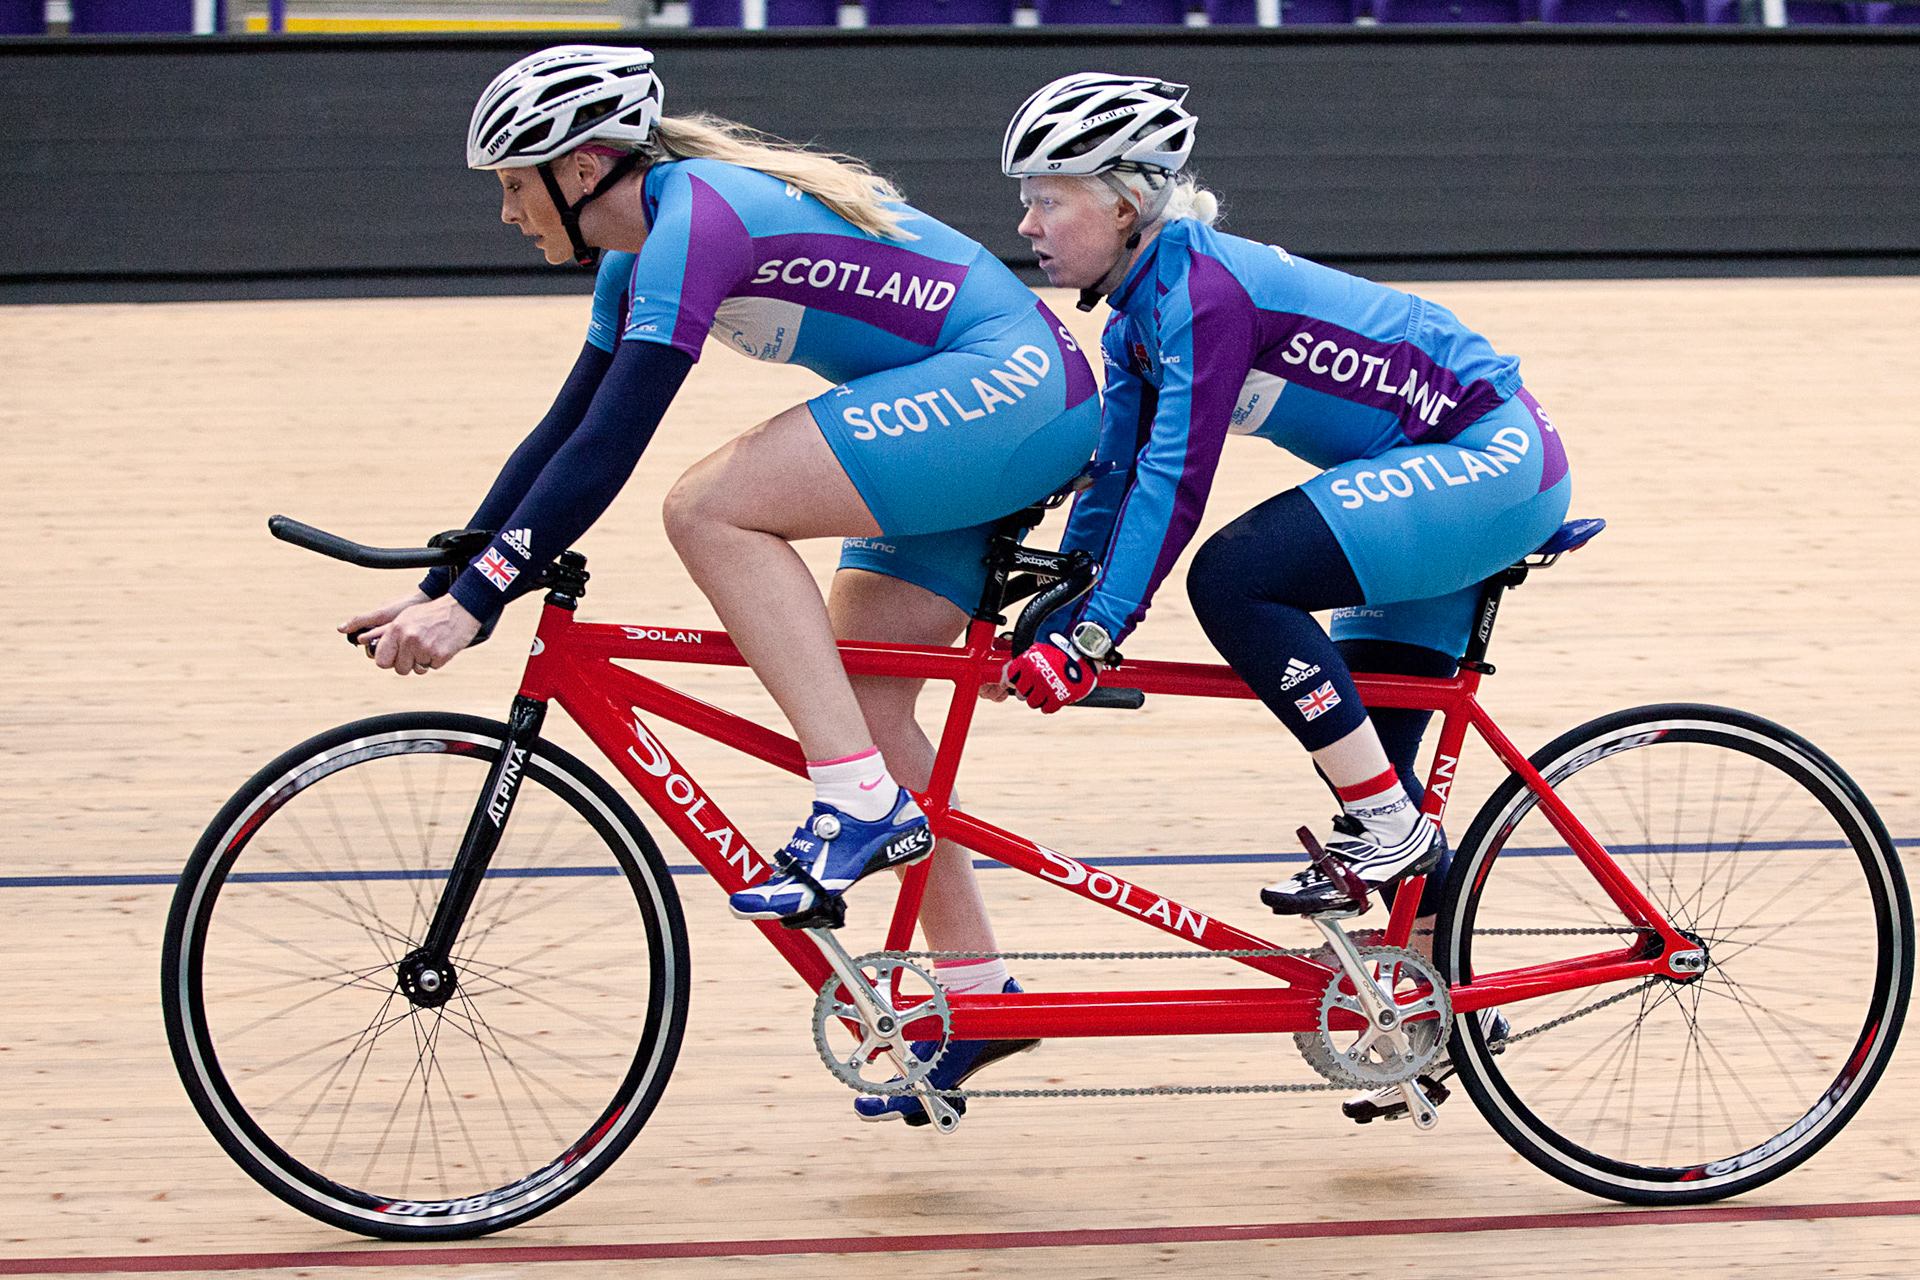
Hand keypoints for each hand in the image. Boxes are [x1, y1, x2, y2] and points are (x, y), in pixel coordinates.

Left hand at [348, 595, 483, 675]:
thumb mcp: (405, 617)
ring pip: (417, 670)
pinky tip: (441, 645)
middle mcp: (408, 639)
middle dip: (408, 663)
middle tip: (417, 650)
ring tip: (430, 644)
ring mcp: (425, 648)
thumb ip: (387, 633)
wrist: (461, 609)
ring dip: (423, 662)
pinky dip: (437, 660)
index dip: (389, 661)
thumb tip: (365, 642)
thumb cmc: (431, 613)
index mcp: (396, 629)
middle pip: (400, 669)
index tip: (395, 658)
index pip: (381, 660)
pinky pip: (433, 667)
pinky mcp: (440, 655)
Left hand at [1004, 634, 1098, 713]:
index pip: (1011, 678)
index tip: (1024, 680)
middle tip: (1037, 688)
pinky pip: (1047, 708)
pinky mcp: (1059, 697)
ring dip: (1039, 699)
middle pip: (1021, 694)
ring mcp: (1047, 687)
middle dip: (1028, 692)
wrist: (1083, 649)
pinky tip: (1054, 698)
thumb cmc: (1060, 648)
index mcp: (1027, 662)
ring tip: (1047, 692)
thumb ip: (1023, 665)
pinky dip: (1049, 706)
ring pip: (1033, 703)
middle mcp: (1035, 675)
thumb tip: (1006, 681)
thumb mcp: (1038, 651)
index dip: (1017, 681)